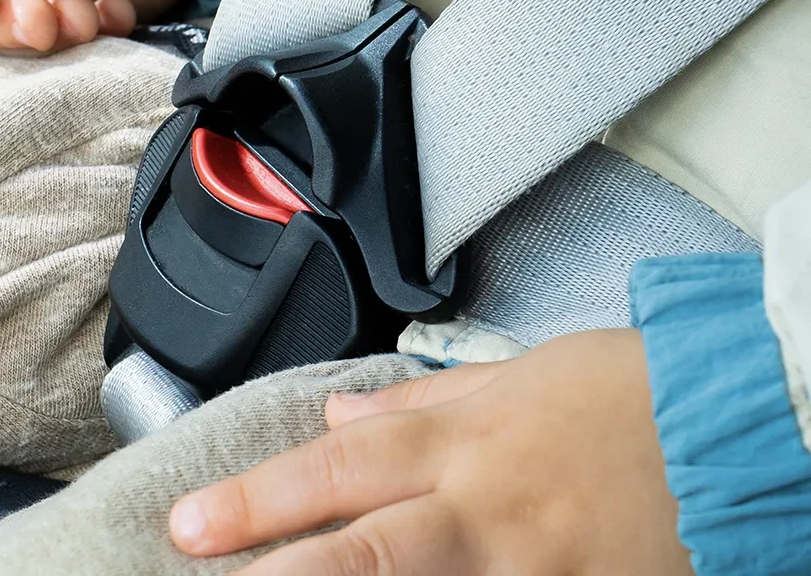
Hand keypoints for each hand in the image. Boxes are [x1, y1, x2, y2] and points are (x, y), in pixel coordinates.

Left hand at [169, 329, 692, 574]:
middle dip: (278, 573)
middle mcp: (488, 508)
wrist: (739, 423)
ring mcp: (534, 566)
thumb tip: (340, 416)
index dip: (258, 501)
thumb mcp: (515, 375)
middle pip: (366, 549)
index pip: (338, 470)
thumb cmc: (628, 393)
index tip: (191, 525)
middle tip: (200, 571)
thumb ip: (419, 406)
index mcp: (465, 441)